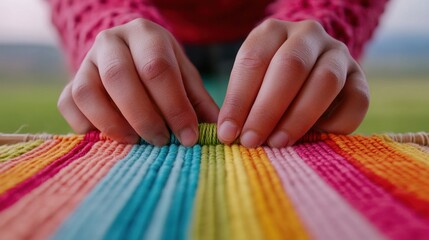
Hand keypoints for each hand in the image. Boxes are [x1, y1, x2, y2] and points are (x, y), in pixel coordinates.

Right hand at [58, 18, 218, 145]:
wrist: (128, 54)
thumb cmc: (162, 69)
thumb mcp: (184, 77)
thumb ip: (199, 102)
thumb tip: (218, 135)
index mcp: (145, 34)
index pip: (157, 68)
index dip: (174, 106)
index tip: (188, 136)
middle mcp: (111, 41)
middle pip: (119, 77)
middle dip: (144, 117)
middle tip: (161, 142)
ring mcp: (85, 61)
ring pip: (88, 92)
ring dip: (113, 124)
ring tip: (135, 142)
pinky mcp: (69, 82)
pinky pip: (69, 105)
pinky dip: (88, 127)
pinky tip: (111, 138)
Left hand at [217, 19, 368, 147]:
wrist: (308, 70)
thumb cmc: (268, 82)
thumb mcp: (250, 83)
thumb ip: (243, 104)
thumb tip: (232, 135)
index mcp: (272, 31)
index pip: (253, 60)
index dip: (239, 99)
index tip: (228, 132)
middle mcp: (307, 35)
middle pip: (290, 66)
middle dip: (267, 109)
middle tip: (251, 141)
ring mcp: (338, 53)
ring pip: (325, 80)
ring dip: (299, 117)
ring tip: (278, 143)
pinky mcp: (360, 77)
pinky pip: (357, 100)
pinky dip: (335, 123)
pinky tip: (314, 139)